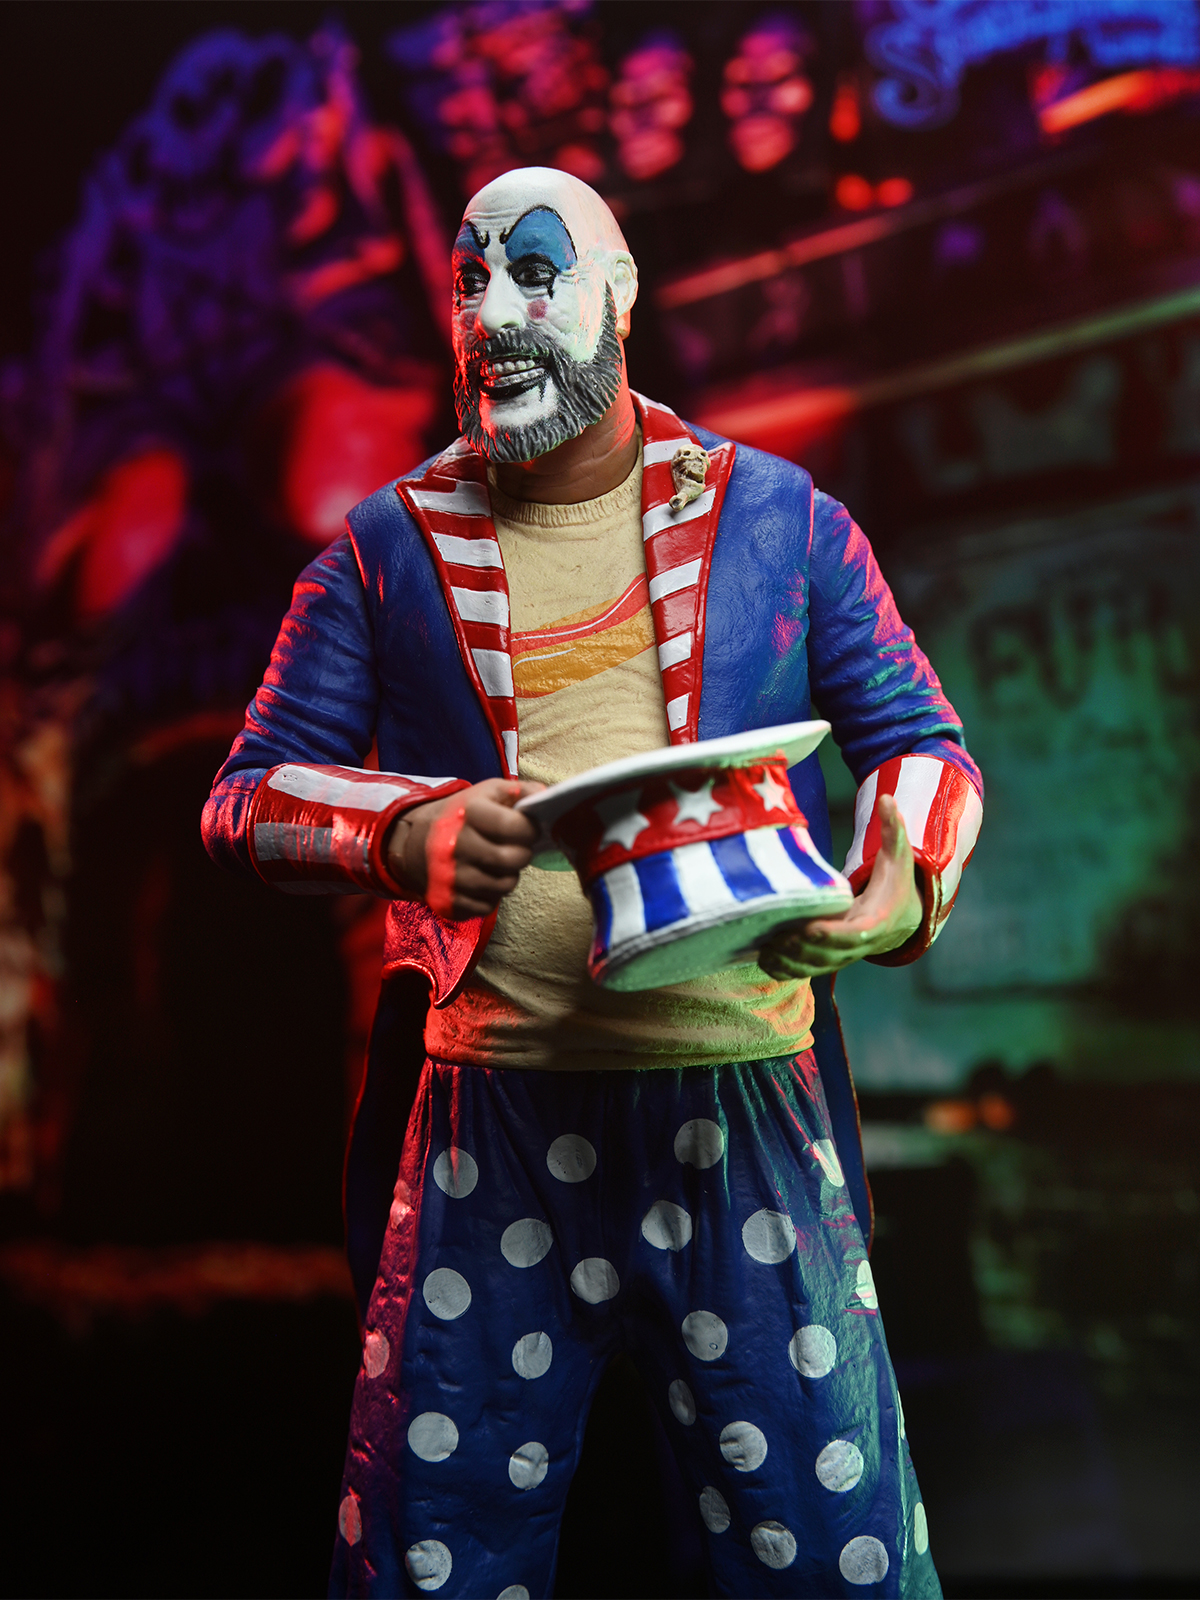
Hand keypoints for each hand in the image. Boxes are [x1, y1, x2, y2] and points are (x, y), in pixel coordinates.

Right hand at [385, 778, 544, 918]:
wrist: (415, 843)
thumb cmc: (462, 816)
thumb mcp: (487, 793)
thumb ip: (520, 791)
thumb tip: (545, 796)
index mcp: (467, 813)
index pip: (513, 826)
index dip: (530, 830)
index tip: (528, 829)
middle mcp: (454, 845)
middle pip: (511, 860)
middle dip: (522, 854)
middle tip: (515, 848)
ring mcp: (449, 876)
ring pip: (503, 887)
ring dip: (508, 876)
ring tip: (497, 863)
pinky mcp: (448, 901)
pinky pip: (487, 906)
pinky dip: (490, 895)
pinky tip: (482, 878)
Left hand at [759, 794, 923, 978]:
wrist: (899, 918)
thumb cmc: (894, 884)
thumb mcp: (898, 859)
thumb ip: (893, 831)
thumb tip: (888, 798)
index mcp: (875, 922)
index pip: (853, 934)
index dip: (831, 934)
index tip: (809, 929)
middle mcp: (858, 945)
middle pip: (829, 955)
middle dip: (802, 950)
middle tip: (775, 938)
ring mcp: (843, 956)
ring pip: (815, 967)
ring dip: (789, 962)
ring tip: (765, 949)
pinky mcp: (830, 960)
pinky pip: (807, 971)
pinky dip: (786, 971)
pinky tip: (764, 960)